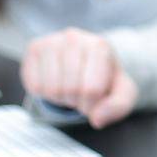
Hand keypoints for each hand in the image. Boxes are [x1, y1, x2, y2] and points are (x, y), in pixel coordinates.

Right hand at [19, 27, 138, 127]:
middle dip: (76, 101)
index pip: (92, 90)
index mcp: (99, 46)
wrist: (86, 61)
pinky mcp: (34, 48)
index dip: (92, 104)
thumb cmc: (105, 78)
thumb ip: (118, 107)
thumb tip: (97, 119)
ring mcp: (52, 41)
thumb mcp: (122, 92)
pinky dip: (44, 93)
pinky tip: (54, 81)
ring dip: (60, 98)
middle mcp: (74, 38)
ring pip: (51, 89)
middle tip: (80, 93)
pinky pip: (34, 85)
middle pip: (70, 89)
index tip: (95, 97)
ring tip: (69, 87)